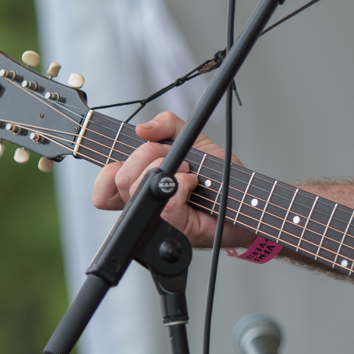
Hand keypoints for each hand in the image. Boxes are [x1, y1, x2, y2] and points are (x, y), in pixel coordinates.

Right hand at [91, 110, 246, 248]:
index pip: (105, 184)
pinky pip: (165, 204)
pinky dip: (181, 184)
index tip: (133, 155)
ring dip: (165, 168)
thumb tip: (142, 128)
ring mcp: (159, 218)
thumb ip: (167, 125)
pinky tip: (193, 183)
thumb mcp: (193, 140)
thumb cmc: (219, 178)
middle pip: (119, 178)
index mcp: (142, 184)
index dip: (109, 168)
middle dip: (147, 156)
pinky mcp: (178, 227)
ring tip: (187, 170)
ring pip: (136, 188)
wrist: (248, 202)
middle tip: (175, 159)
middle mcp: (146, 204)